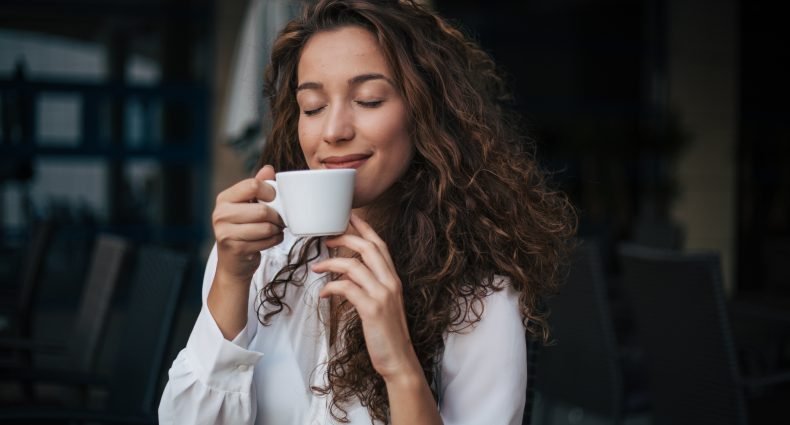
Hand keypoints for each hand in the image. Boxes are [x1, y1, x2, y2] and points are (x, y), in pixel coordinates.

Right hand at [212, 165, 284, 284]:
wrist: (234, 263)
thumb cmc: (244, 229)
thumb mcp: (248, 205)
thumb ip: (258, 186)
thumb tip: (269, 169)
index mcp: (224, 199)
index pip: (252, 185)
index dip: (270, 192)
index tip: (274, 199)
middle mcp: (221, 214)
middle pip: (263, 210)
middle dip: (277, 216)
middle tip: (279, 219)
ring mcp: (225, 232)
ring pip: (266, 227)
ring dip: (277, 229)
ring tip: (274, 229)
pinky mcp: (235, 248)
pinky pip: (266, 241)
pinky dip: (274, 240)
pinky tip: (270, 239)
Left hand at [312, 213, 420, 381]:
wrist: (398, 359)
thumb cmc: (386, 333)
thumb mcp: (382, 303)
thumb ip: (369, 286)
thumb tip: (346, 275)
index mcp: (393, 278)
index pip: (380, 244)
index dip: (364, 228)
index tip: (349, 215)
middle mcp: (390, 282)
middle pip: (367, 247)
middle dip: (345, 238)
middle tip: (325, 239)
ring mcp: (382, 295)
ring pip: (354, 265)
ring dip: (331, 263)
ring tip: (316, 267)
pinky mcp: (372, 309)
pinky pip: (347, 288)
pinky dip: (331, 287)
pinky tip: (324, 294)